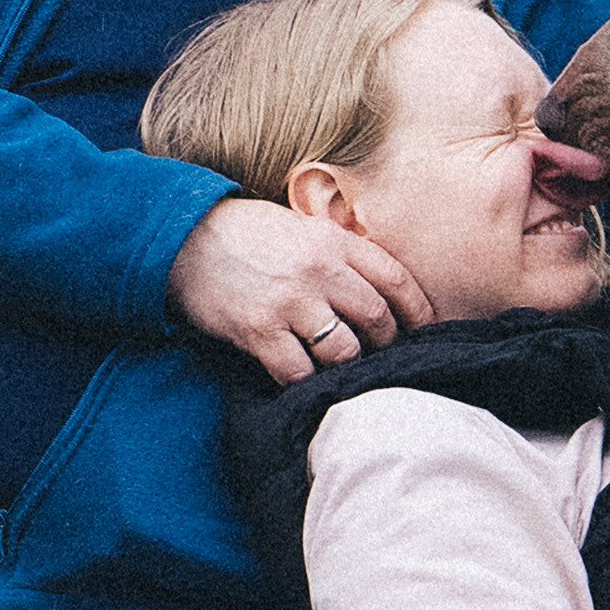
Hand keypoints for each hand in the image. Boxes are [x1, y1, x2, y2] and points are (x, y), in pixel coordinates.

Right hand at [167, 197, 433, 383]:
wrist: (184, 236)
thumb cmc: (250, 234)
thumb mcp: (304, 228)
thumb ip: (343, 255)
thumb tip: (383, 291)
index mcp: (335, 241)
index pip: (397, 280)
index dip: (418, 311)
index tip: (425, 329)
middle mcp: (320, 271)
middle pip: (377, 320)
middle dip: (385, 343)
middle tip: (378, 353)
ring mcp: (290, 302)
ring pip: (343, 352)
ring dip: (345, 365)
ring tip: (337, 365)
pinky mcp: (259, 331)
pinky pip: (298, 373)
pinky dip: (304, 380)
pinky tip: (300, 375)